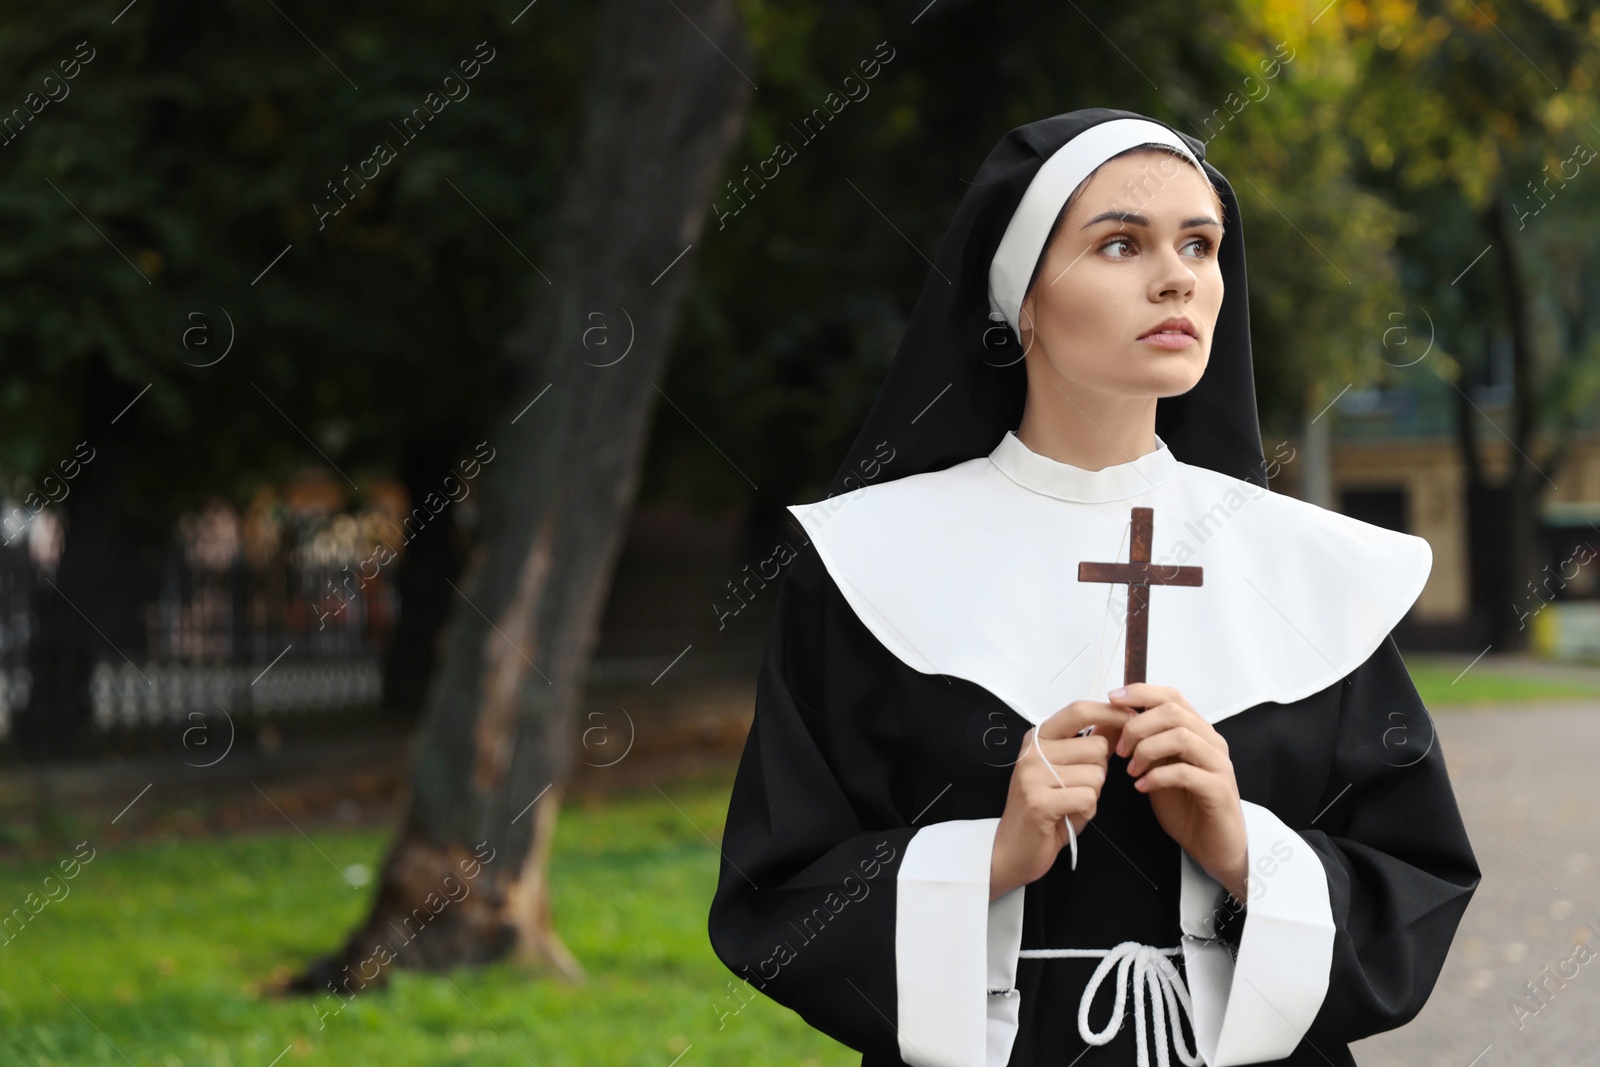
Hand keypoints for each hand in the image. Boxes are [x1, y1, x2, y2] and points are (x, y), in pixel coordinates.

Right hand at [989, 700, 1132, 900]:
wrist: (1013, 850)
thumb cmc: (1044, 810)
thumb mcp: (1067, 771)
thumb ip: (1089, 746)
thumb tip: (1118, 721)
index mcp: (1038, 738)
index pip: (1078, 711)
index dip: (1110, 713)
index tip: (1131, 718)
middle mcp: (1032, 752)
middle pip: (1097, 746)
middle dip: (1100, 771)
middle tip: (1078, 788)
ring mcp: (1032, 776)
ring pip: (1096, 775)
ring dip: (1093, 794)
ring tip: (1070, 804)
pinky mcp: (1039, 802)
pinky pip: (1088, 798)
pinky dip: (1086, 811)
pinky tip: (1068, 816)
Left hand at [1111, 683, 1248, 900]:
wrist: (1213, 845)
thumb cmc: (1185, 805)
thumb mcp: (1157, 767)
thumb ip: (1144, 744)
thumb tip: (1114, 722)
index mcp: (1197, 731)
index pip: (1171, 696)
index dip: (1141, 692)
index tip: (1113, 699)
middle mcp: (1211, 741)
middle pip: (1173, 711)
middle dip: (1138, 725)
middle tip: (1120, 750)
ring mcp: (1218, 764)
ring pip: (1181, 737)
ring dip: (1147, 750)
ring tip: (1131, 770)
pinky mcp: (1219, 789)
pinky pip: (1186, 772)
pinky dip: (1158, 777)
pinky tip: (1143, 787)